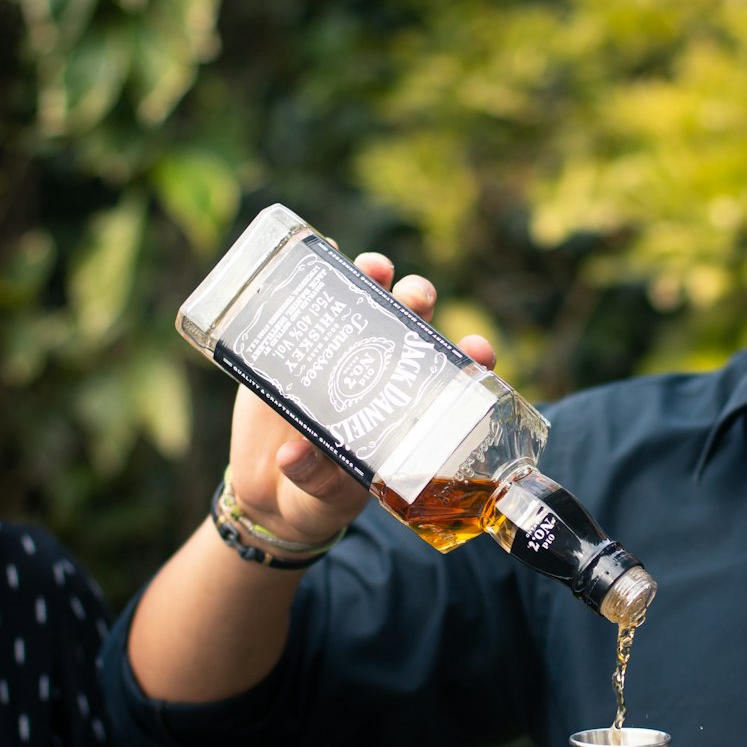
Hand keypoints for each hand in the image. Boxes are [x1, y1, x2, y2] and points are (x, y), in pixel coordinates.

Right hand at [228, 252, 495, 549]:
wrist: (269, 488)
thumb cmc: (315, 495)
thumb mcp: (322, 495)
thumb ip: (315, 478)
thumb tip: (294, 457)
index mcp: (408, 410)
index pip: (452, 378)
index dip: (470, 360)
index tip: (477, 349)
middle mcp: (385, 372)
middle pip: (414, 324)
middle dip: (420, 301)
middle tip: (414, 298)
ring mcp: (345, 352)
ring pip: (371, 301)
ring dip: (379, 277)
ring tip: (375, 268)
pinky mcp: (304, 344)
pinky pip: (317, 300)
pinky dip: (324, 271)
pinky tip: (326, 251)